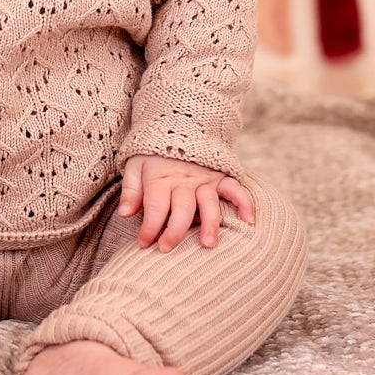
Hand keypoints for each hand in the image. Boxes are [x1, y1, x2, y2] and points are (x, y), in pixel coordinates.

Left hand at [118, 155, 254, 251]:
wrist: (176, 125)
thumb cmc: (151, 155)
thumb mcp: (134, 166)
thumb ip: (131, 191)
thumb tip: (125, 214)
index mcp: (160, 178)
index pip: (156, 206)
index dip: (149, 227)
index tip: (143, 244)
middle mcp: (184, 180)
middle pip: (181, 208)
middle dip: (174, 231)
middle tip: (166, 249)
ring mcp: (204, 179)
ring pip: (209, 203)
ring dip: (209, 223)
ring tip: (207, 244)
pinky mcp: (220, 178)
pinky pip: (235, 189)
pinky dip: (244, 203)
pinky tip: (249, 220)